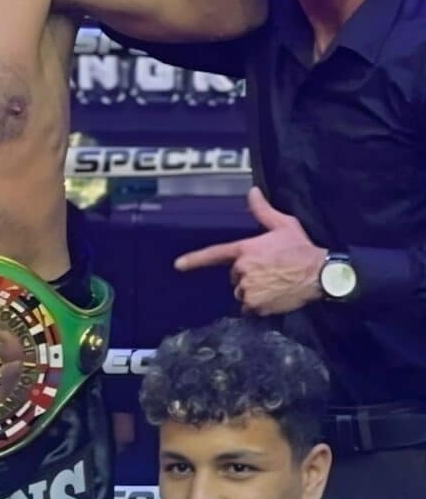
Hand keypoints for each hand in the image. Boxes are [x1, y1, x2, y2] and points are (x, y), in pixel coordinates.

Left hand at [175, 187, 326, 315]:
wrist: (320, 274)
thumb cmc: (301, 248)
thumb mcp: (283, 225)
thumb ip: (263, 210)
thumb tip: (252, 191)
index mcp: (245, 250)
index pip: (214, 254)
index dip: (194, 260)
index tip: (177, 265)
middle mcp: (242, 269)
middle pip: (234, 276)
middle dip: (247, 275)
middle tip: (269, 271)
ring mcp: (249, 288)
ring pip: (241, 293)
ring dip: (252, 291)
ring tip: (273, 285)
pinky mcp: (257, 305)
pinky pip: (249, 308)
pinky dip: (258, 306)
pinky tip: (274, 297)